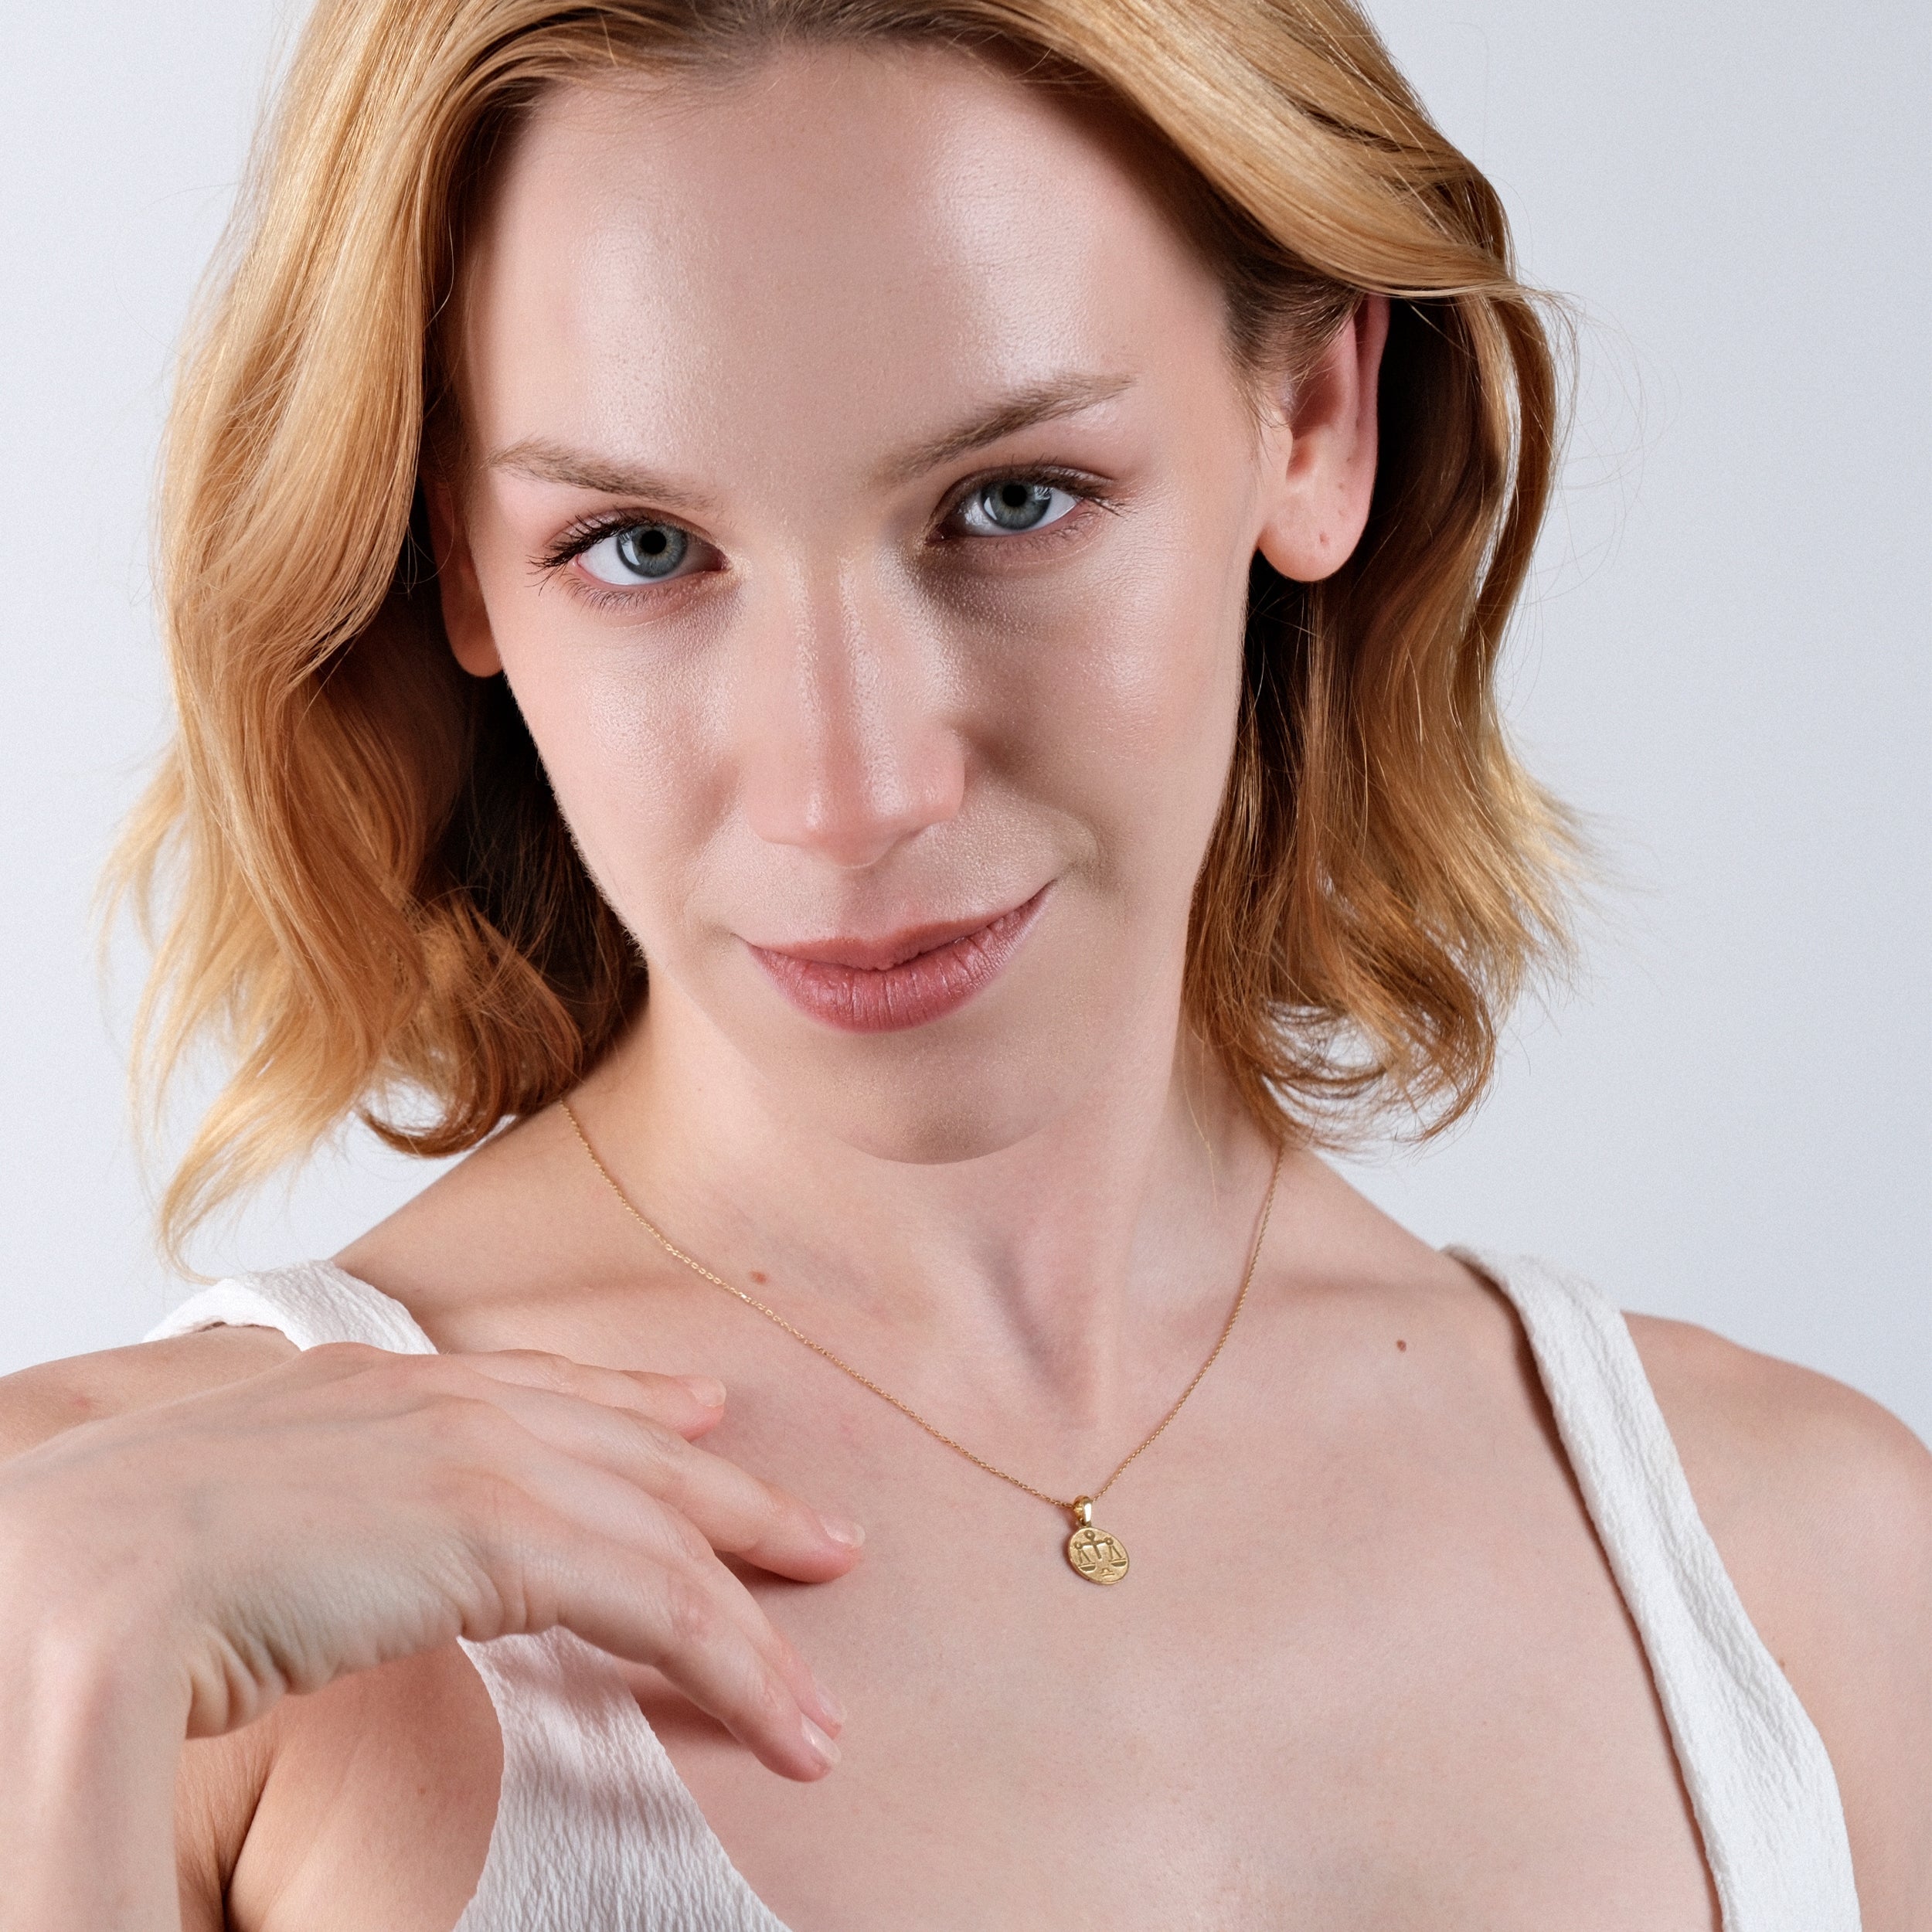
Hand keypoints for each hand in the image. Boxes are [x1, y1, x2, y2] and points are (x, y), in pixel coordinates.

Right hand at [0, 1343, 857, 1779]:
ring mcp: (474, 1455)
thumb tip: (320, 1573)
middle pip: (629, 1450)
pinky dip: (733, 1662)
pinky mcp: (498, 1533)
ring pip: (663, 1532)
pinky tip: (786, 1720)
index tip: (700, 1415)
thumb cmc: (115, 1565)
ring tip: (819, 1701)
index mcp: (370, 1389)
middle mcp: (437, 1401)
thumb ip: (314, 1517)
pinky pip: (654, 1600)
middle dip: (733, 1500)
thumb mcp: (232, 1518)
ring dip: (753, 1617)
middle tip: (819, 1534)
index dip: (631, 1404)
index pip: (540, 1389)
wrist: (69, 1573)